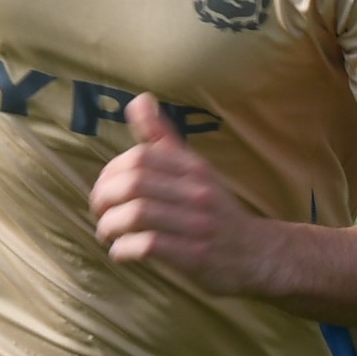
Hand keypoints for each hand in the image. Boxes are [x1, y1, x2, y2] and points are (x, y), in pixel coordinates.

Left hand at [91, 96, 277, 293]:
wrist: (257, 252)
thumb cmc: (215, 209)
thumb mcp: (195, 169)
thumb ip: (163, 138)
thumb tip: (139, 100)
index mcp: (194, 168)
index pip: (139, 158)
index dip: (110, 172)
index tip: (105, 187)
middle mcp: (198, 192)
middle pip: (133, 185)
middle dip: (103, 199)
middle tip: (99, 211)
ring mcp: (198, 225)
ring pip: (136, 215)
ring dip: (110, 226)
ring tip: (107, 232)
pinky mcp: (195, 256)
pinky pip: (148, 246)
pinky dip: (124, 249)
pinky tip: (121, 251)